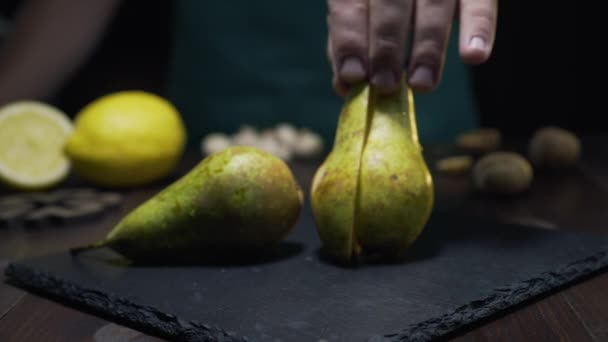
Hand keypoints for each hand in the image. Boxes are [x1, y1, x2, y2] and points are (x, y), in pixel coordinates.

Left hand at [327, 0, 496, 95]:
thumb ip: (351, 43)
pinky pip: (480, 2)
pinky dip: (479, 27)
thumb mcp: (361, 10)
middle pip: (391, 2)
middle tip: (386, 85)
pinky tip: (473, 56)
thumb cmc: (383, 1)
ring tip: (422, 83)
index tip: (354, 75)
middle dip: (387, 46)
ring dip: (427, 46)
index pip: (350, 3)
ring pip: (434, 4)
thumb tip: (346, 85)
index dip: (350, 39)